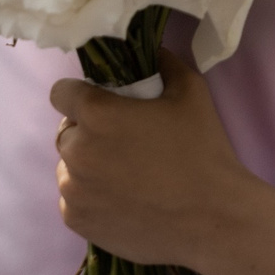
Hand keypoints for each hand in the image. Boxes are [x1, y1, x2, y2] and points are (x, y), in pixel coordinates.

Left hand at [49, 44, 257, 272]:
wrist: (212, 218)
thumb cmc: (202, 152)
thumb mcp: (191, 93)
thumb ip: (165, 64)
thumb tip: (152, 53)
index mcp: (97, 115)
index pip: (61, 93)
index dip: (80, 95)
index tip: (102, 104)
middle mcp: (76, 152)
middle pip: (66, 133)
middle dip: (87, 133)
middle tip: (122, 144)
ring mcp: (74, 191)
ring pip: (68, 169)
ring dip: (87, 167)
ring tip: (124, 176)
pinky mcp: (78, 221)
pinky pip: (73, 201)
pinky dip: (90, 199)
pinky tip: (122, 201)